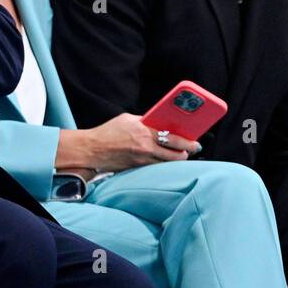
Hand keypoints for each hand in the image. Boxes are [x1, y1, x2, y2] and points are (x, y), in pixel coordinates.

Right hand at [75, 113, 199, 171]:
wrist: (92, 150)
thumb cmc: (108, 132)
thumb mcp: (126, 119)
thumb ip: (144, 121)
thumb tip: (160, 122)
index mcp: (143, 131)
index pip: (173, 137)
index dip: (187, 141)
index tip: (195, 141)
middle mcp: (145, 147)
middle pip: (175, 154)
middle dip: (187, 152)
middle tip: (192, 149)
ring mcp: (142, 159)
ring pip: (168, 162)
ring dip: (177, 159)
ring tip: (182, 154)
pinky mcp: (138, 168)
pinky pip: (157, 166)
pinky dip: (163, 163)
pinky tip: (166, 159)